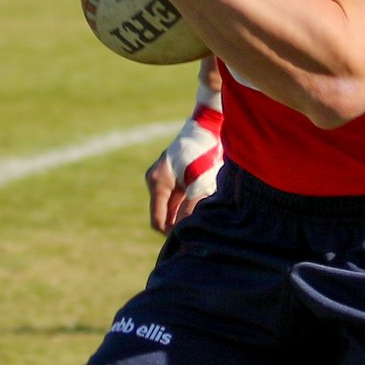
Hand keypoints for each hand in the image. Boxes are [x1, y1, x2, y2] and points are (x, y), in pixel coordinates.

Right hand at [146, 72, 223, 231]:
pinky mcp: (172, 175)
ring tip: (204, 216)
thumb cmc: (204, 153)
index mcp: (157, 182)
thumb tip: (183, 231)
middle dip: (179, 223)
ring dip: (185, 213)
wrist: (209, 127)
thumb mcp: (200, 183)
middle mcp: (155, 180)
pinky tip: (203, 205)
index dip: (172, 233)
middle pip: (164, 215)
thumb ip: (191, 208)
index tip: (190, 237)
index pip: (158, 221)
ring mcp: (162, 177)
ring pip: (171, 207)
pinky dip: (187, 204)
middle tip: (200, 229)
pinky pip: (176, 198)